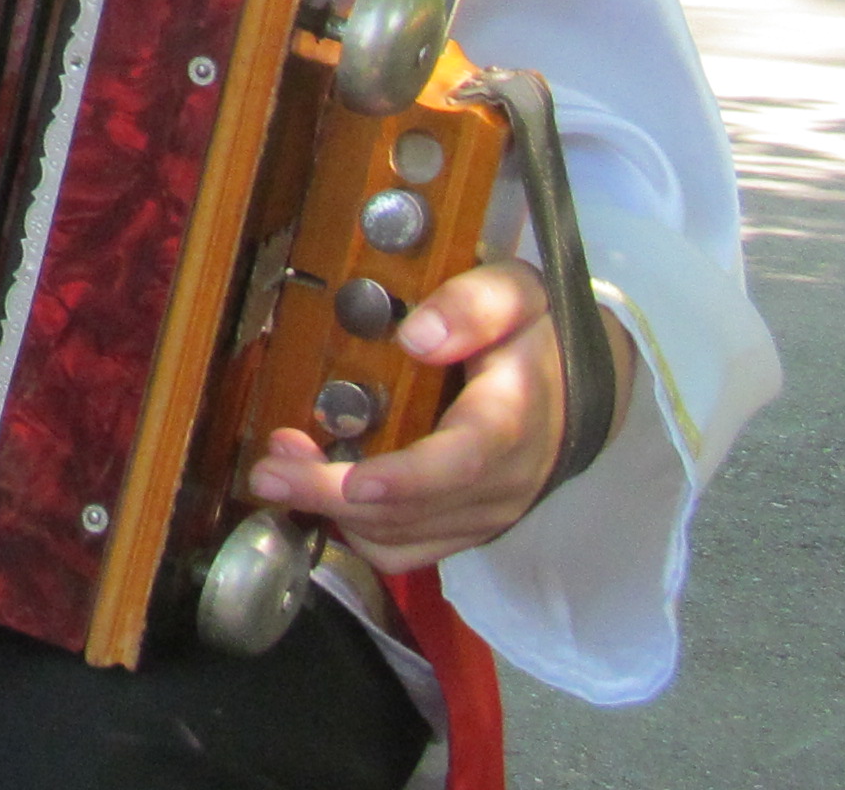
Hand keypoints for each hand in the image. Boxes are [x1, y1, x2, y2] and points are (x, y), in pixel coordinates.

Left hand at [241, 260, 639, 573]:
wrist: (577, 390)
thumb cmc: (536, 336)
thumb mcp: (517, 295)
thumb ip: (473, 306)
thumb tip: (417, 336)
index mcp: (510, 423)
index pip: (461, 465)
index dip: (407, 479)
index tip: (354, 481)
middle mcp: (499, 485)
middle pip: (414, 511)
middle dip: (333, 496)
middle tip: (267, 468)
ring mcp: (480, 515)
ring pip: (401, 539)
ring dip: (334, 512)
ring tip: (281, 463)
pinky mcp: (461, 528)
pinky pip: (403, 549)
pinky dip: (354, 528)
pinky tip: (316, 486)